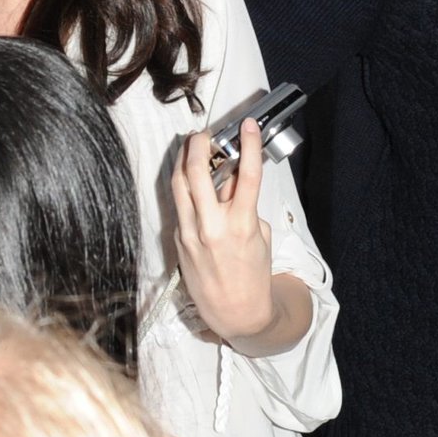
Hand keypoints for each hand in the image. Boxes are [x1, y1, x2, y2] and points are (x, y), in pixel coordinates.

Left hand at [173, 121, 275, 342]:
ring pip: (179, 184)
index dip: (249, 144)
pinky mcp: (178, 241)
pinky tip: (190, 181)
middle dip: (199, 144)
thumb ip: (243, 205)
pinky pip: (179, 205)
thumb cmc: (253, 274)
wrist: (236, 311)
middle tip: (205, 132)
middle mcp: (212, 226)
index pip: (247, 174)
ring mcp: (191, 233)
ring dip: (183, 160)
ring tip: (191, 148)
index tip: (248, 125)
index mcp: (241, 224)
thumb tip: (230, 179)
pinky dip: (184, 188)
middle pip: (198, 172)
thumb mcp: (259, 235)